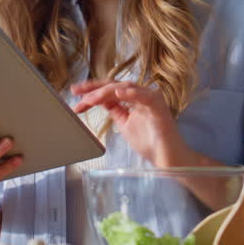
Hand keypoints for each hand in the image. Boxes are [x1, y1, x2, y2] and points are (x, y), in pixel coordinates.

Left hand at [71, 80, 195, 168]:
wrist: (167, 158)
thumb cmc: (150, 142)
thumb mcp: (124, 124)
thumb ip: (114, 110)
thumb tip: (98, 99)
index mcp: (134, 98)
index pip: (111, 90)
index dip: (92, 90)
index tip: (76, 93)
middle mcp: (142, 95)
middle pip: (115, 86)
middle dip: (94, 89)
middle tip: (77, 93)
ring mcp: (151, 99)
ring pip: (125, 88)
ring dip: (105, 92)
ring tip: (90, 98)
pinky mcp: (159, 106)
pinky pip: (144, 96)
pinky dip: (131, 93)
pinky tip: (118, 94)